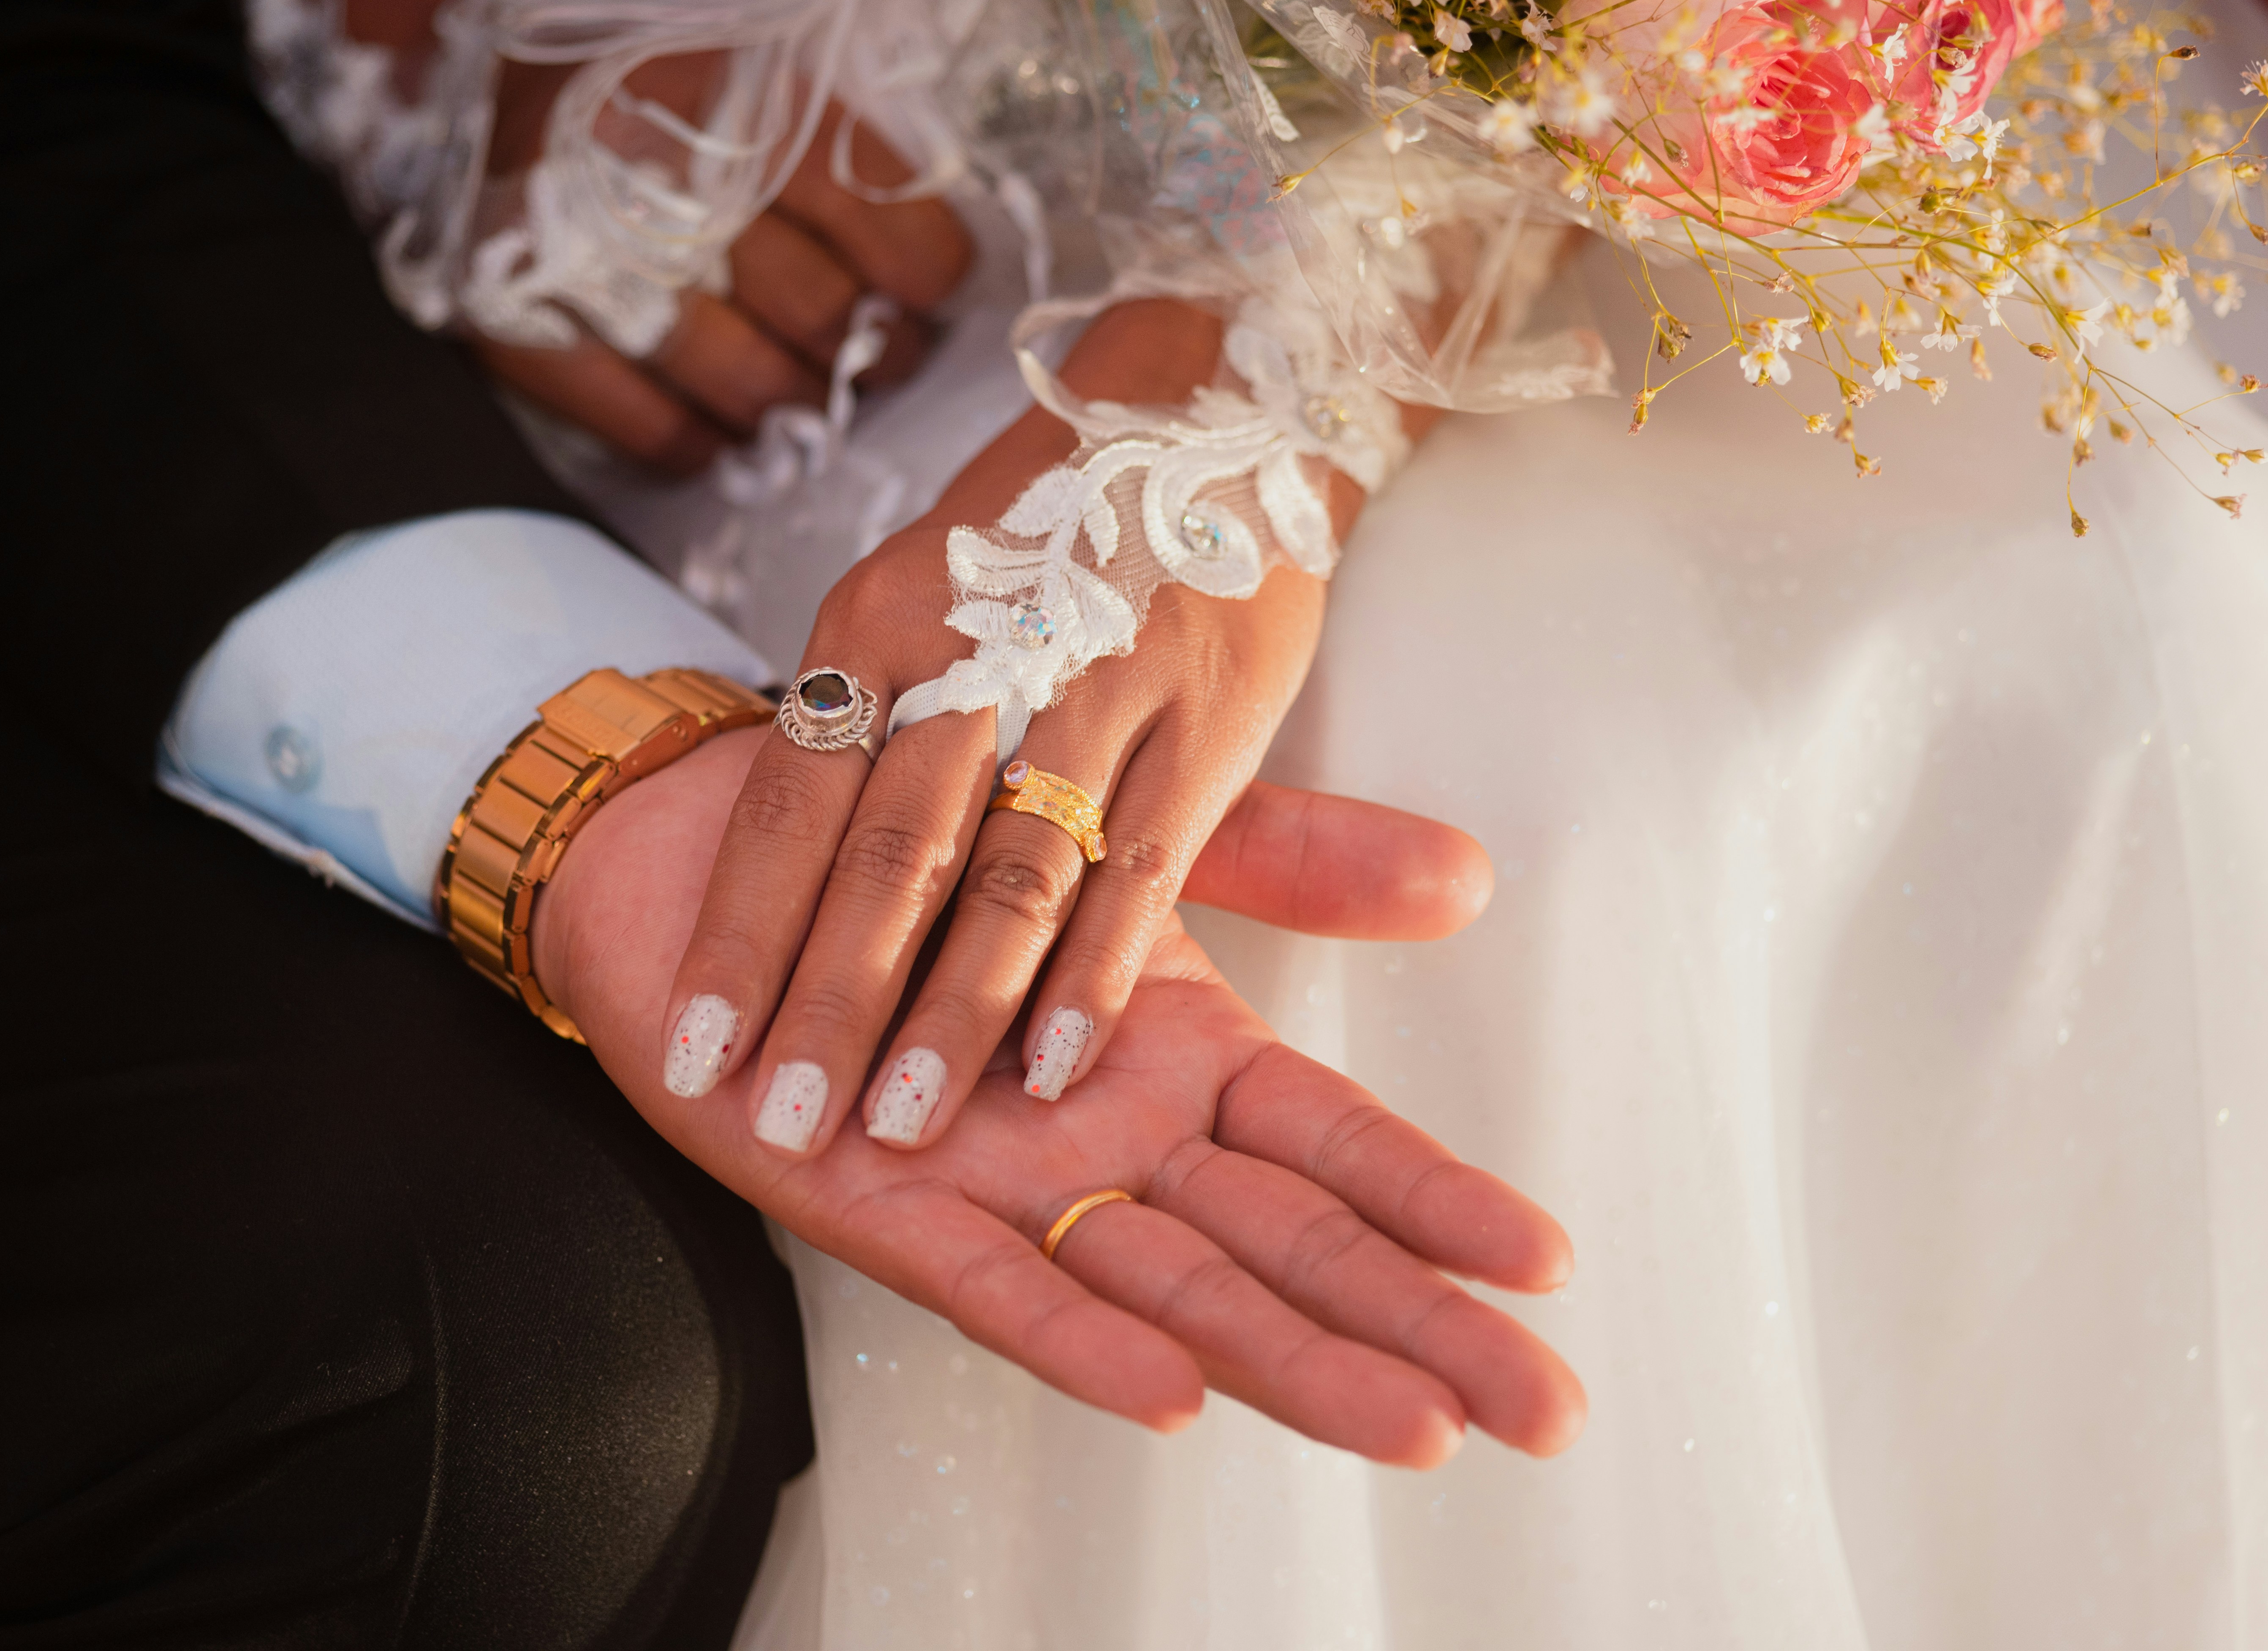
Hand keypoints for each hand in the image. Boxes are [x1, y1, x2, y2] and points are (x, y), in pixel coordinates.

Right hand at [335, 0, 970, 475]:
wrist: (438, 66)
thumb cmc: (613, 80)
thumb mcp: (726, 73)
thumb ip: (816, 148)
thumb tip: (909, 267)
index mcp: (727, 101)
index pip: (877, 217)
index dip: (924, 276)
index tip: (928, 296)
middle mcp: (664, 182)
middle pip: (820, 311)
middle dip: (870, 354)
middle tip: (879, 361)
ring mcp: (590, 262)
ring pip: (745, 380)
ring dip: (792, 407)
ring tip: (804, 401)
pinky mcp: (524, 326)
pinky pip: (643, 424)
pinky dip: (691, 444)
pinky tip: (713, 437)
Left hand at [533, 725, 1584, 1464]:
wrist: (719, 854)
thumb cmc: (926, 856)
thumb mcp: (1135, 843)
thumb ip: (1290, 865)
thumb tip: (1464, 872)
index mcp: (1174, 1062)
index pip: (1333, 1149)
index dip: (1435, 1202)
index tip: (1548, 1264)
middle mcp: (1110, 1146)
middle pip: (1282, 1249)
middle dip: (1409, 1326)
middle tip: (1536, 1409)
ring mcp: (1012, 1193)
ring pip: (1169, 1292)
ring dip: (1283, 1360)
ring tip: (1402, 1424)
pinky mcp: (896, 1215)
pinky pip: (1001, 1290)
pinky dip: (1081, 1337)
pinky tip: (1166, 1383)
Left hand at [658, 300, 1434, 1158]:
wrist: (1207, 399)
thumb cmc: (1044, 533)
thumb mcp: (926, 598)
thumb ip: (875, 729)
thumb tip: (801, 887)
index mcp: (878, 623)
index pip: (788, 810)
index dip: (738, 940)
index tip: (691, 1053)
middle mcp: (973, 652)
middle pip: (880, 860)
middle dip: (826, 1006)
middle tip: (783, 1125)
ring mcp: (1092, 684)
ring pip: (1004, 876)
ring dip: (950, 1014)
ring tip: (898, 1124)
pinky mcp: (1201, 719)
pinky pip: (1135, 872)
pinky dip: (1090, 975)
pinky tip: (1049, 1067)